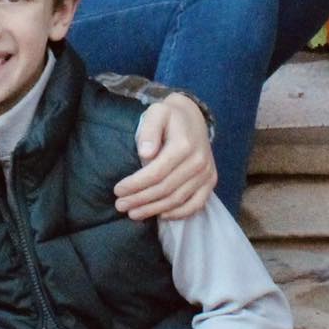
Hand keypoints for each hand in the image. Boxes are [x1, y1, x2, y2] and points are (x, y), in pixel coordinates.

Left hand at [116, 95, 215, 220]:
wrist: (194, 117)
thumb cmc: (170, 116)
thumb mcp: (156, 113)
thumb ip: (149, 130)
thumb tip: (145, 153)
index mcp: (184, 145)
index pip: (156, 173)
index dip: (135, 185)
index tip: (117, 190)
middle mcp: (198, 162)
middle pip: (165, 189)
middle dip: (140, 200)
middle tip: (120, 205)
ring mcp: (206, 173)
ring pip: (178, 200)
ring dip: (154, 209)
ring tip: (133, 213)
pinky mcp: (210, 181)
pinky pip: (196, 204)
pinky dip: (178, 214)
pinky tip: (160, 215)